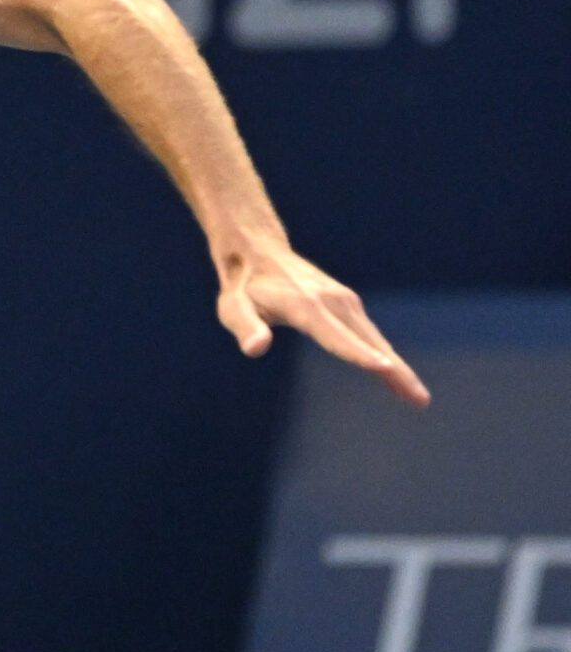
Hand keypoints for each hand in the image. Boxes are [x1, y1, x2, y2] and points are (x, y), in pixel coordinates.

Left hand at [215, 239, 429, 406]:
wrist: (258, 252)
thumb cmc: (243, 287)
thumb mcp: (233, 307)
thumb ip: (245, 328)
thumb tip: (256, 348)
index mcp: (305, 306)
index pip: (335, 336)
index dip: (358, 354)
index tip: (384, 368)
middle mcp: (332, 302)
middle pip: (368, 342)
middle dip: (394, 370)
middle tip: (419, 400)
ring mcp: (345, 301)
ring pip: (376, 340)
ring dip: (398, 368)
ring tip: (417, 397)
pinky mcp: (349, 304)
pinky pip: (371, 335)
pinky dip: (387, 356)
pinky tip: (396, 375)